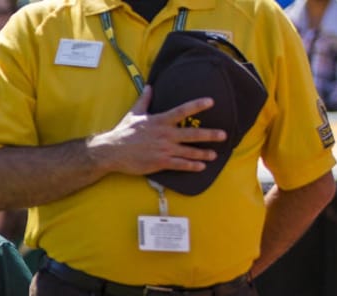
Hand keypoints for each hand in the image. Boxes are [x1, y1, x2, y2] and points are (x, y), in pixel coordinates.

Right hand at [87, 87, 226, 176]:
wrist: (112, 151)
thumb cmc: (123, 132)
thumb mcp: (134, 113)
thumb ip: (144, 100)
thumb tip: (150, 86)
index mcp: (160, 121)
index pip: (182, 111)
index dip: (197, 105)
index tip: (211, 102)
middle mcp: (165, 134)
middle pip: (192, 134)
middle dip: (209, 135)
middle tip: (224, 135)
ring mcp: (163, 149)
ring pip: (188, 151)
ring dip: (203, 153)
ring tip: (214, 154)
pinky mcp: (159, 162)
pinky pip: (179, 164)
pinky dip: (191, 166)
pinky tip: (201, 167)